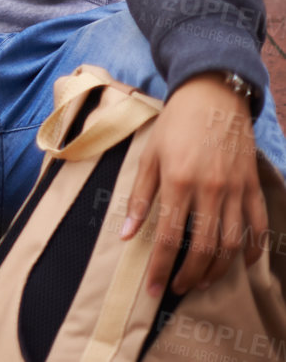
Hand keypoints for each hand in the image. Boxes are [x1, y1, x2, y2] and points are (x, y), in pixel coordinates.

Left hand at [121, 74, 265, 295]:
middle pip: (204, 247)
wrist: (212, 96)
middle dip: (190, 274)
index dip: (160, 266)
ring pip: (233, 243)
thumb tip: (126, 234)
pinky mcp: (253, 186)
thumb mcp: (149, 156)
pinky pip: (258, 225)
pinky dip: (254, 249)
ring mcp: (236, 189)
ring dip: (218, 269)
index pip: (168, 236)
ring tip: (203, 281)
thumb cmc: (174, 125)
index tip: (153, 288)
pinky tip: (242, 263)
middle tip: (177, 288)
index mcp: (178, 181)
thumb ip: (140, 197)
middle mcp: (210, 189)